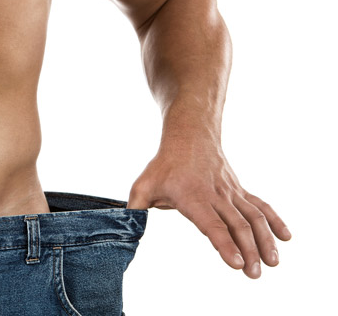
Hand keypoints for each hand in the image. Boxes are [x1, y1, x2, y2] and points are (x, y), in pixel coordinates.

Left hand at [127, 144, 290, 278]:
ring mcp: (231, 192)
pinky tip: (286, 238)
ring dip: (265, 240)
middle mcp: (216, 196)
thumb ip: (134, 209)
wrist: (190, 134)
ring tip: (272, 263)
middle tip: (254, 274)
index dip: (224, 244)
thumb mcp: (143, 185)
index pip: (211, 225)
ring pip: (253, 217)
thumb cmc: (165, 164)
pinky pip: (261, 205)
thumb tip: (122, 228)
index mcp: (192, 198)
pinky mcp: (239, 190)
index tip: (236, 263)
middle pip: (237, 225)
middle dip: (249, 251)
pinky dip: (275, 221)